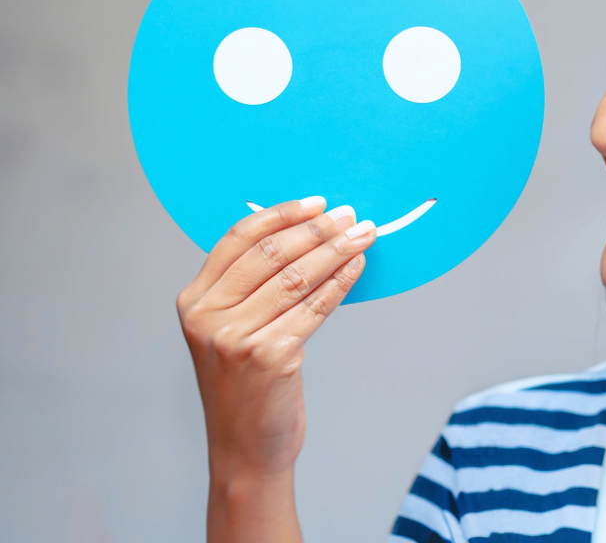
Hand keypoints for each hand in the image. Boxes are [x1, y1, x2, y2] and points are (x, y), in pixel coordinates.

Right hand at [176, 197, 375, 541]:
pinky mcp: (270, 356)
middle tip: (349, 215)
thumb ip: (248, 287)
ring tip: (364, 235)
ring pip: (298, 276)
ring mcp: (237, 337)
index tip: (317, 203)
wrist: (244, 449)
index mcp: (194, 301)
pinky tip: (357, 267)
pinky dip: (341, 282)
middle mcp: (208, 316)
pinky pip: (315, 306)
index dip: (282, 215)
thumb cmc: (245, 386)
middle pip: (272, 253)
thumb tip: (304, 235)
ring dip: (337, 250)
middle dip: (318, 229)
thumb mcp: (230, 331)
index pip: (238, 238)